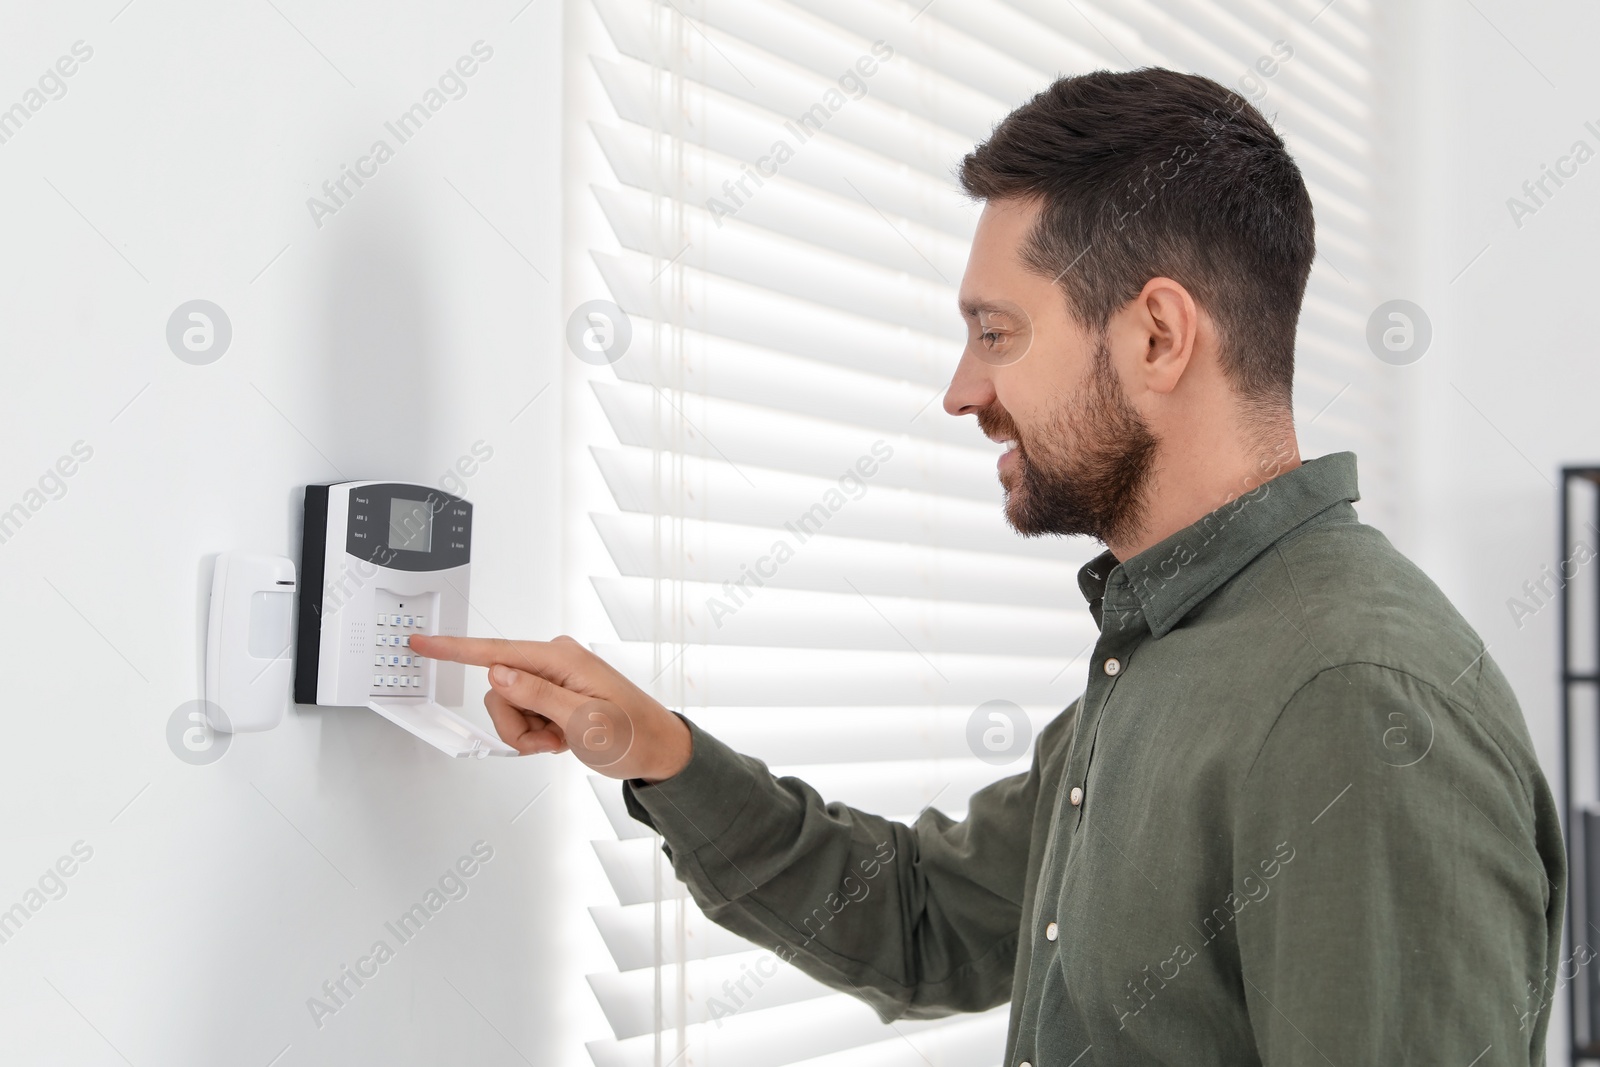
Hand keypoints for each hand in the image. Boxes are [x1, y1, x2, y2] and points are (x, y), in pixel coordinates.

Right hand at [408, 634, 691, 782]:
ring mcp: (553, 677)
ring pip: (506, 708)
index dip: (455, 648)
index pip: (497, 652)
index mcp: (561, 658)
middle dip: (517, 724)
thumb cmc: (632, 734)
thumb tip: (498, 673)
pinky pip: (521, 716)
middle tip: (551, 738)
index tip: (422, 641)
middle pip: (498, 691)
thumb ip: (538, 696)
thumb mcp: (584, 722)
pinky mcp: (552, 693)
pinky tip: (562, 738)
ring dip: (527, 733)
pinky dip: (536, 735)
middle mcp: (554, 661)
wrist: (657, 750)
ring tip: (561, 739)